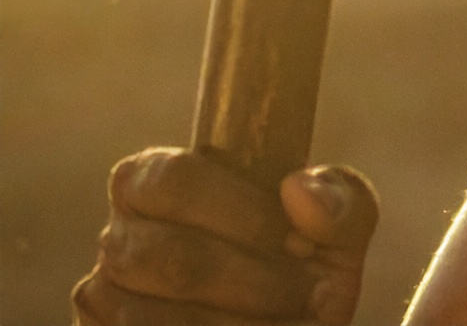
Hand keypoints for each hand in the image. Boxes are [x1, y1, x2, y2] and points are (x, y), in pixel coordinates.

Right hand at [74, 149, 379, 324]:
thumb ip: (341, 202)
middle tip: (312, 294)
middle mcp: (119, 236)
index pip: (176, 178)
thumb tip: (299, 189)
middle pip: (173, 257)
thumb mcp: (339, 233)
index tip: (297, 241)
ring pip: (155, 318)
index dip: (244, 213)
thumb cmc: (305, 271)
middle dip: (257, 281)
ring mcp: (102, 296)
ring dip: (241, 325)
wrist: (288, 325)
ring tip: (289, 320)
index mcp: (156, 179)